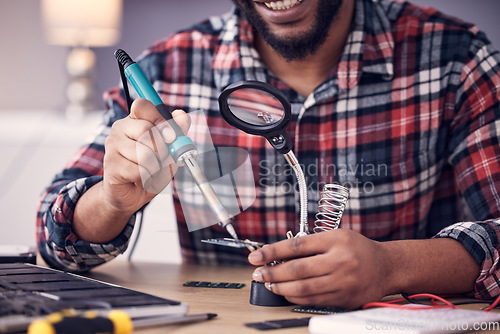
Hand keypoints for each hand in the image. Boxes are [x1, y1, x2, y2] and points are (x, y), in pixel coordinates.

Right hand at [103, 98, 189, 215]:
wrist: (131, 194)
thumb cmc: (150, 168)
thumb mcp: (169, 149)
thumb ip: (177, 132)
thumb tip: (182, 115)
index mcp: (134, 120)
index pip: (142, 105)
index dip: (160, 120)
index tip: (171, 136)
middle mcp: (119, 129)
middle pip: (147, 130)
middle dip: (162, 149)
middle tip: (161, 159)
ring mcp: (112, 146)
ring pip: (145, 153)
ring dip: (156, 167)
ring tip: (150, 170)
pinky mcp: (111, 165)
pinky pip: (139, 170)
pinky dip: (147, 178)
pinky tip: (141, 179)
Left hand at [248, 229, 391, 308]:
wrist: (387, 267)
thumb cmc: (358, 249)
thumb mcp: (337, 235)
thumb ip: (311, 243)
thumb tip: (279, 254)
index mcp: (336, 240)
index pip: (297, 245)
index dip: (272, 251)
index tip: (256, 256)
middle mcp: (340, 261)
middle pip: (297, 269)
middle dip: (272, 272)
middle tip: (258, 274)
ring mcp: (343, 282)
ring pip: (303, 288)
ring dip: (281, 287)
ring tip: (269, 284)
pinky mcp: (344, 299)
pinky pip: (313, 300)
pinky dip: (295, 297)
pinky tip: (286, 293)